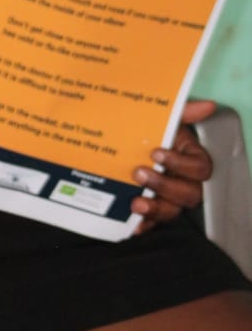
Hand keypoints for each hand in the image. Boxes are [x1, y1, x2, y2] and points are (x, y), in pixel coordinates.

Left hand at [131, 99, 215, 233]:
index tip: (156, 153)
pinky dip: (145, 225)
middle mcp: (185, 181)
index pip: (199, 168)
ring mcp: (170, 198)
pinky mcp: (153, 211)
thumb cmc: (150, 131)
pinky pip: (154, 223)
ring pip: (173, 211)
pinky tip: (133, 225)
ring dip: (156, 209)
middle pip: (189, 194)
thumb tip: (208, 105)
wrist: (121, 143)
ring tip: (136, 203)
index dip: (180, 163)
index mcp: (191, 159)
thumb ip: (185, 112)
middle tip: (139, 173)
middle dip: (164, 185)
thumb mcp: (166, 118)